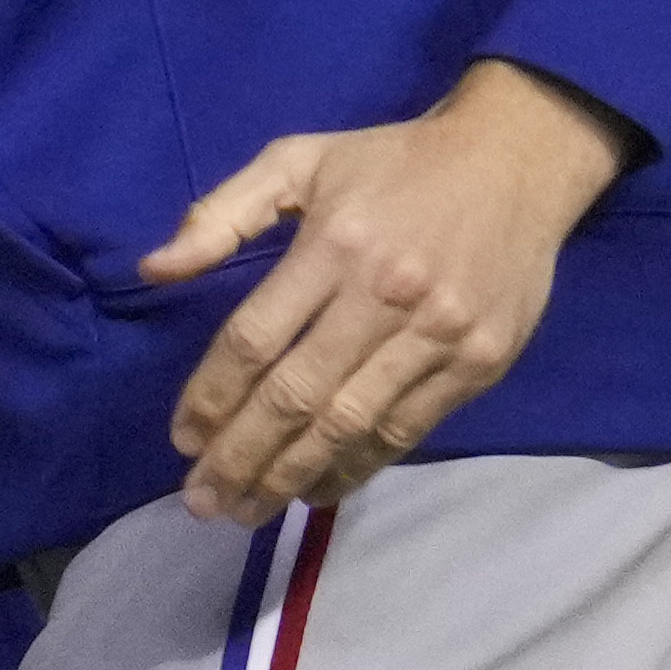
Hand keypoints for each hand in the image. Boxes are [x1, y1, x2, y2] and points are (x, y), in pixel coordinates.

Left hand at [141, 59, 643, 526]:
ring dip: (294, 475)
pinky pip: (408, 429)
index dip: (211, 396)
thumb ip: (222, 214)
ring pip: (352, 424)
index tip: (181, 439)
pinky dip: (360, 466)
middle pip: (298, 395)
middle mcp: (386, 296)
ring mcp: (439, 336)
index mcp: (333, 245)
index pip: (255, 339)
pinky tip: (319, 489)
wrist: (516, 163)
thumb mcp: (297, 160)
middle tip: (203, 501)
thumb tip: (153, 268)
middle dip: (243, 455)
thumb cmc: (392, 163)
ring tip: (249, 509)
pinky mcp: (481, 363)